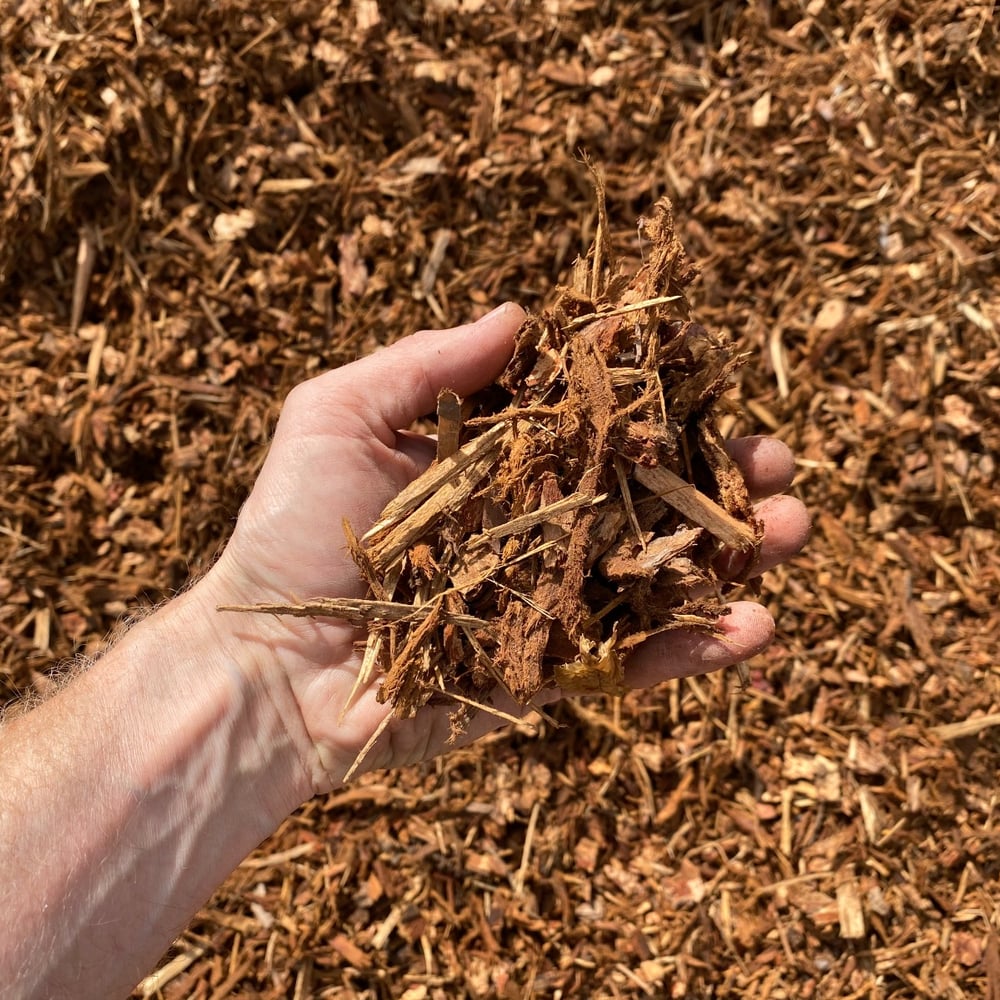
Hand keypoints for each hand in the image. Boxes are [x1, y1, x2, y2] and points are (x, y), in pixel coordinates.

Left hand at [204, 304, 809, 795]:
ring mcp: (550, 603)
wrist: (268, 664)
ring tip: (793, 530)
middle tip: (776, 464)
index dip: (658, 407)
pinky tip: (757, 626)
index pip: (597, 427)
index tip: (715, 386)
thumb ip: (428, 364)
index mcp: (499, 466)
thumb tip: (524, 311)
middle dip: (718, 480)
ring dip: (735, 555)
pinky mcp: (552, 673)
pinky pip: (637, 662)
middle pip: (646, 499)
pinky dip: (697, 649)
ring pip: (660, 577)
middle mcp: (536, 529)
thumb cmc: (292, 532)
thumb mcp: (339, 417)